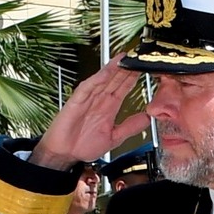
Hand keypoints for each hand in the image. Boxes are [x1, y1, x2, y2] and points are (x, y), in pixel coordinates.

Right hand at [29, 59, 149, 169]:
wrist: (66, 154)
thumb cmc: (84, 145)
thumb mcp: (115, 137)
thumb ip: (130, 127)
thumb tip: (147, 119)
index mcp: (109, 108)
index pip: (123, 88)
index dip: (132, 78)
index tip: (143, 69)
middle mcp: (99, 101)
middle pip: (114, 80)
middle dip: (125, 69)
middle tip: (136, 58)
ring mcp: (87, 99)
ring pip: (102, 80)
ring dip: (112, 69)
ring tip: (123, 59)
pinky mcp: (76, 102)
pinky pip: (87, 88)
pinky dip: (96, 80)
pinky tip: (105, 73)